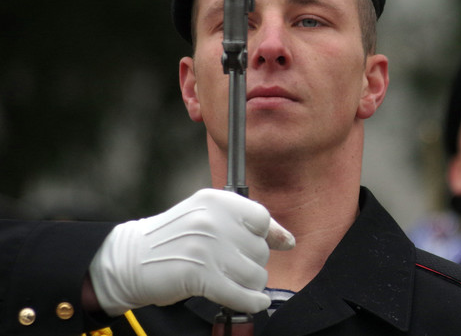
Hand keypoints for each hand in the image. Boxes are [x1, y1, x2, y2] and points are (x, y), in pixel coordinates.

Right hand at [89, 189, 294, 315]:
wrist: (128, 260)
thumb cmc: (173, 240)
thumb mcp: (207, 217)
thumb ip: (247, 225)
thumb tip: (288, 241)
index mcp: (216, 201)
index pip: (262, 218)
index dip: (264, 236)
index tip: (260, 247)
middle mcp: (213, 220)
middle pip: (260, 251)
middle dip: (250, 265)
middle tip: (229, 268)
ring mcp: (206, 247)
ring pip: (255, 275)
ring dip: (248, 285)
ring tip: (230, 282)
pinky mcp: (199, 275)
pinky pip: (240, 294)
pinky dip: (250, 302)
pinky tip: (252, 302)